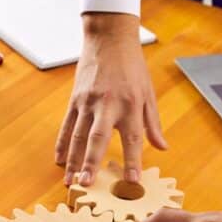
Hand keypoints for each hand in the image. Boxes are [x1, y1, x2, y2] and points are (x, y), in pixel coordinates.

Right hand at [56, 14, 166, 186]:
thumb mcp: (148, 93)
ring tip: (70, 180)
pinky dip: (62, 144)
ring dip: (73, 160)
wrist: (109, 38)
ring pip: (77, 135)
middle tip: (87, 183)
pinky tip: (59, 160)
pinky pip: (66, 125)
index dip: (133, 160)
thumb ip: (153, 123)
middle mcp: (108, 105)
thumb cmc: (132, 66)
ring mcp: (88, 102)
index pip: (133, 138)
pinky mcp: (75, 99)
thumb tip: (162, 147)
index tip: (132, 181)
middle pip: (97, 139)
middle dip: (91, 162)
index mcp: (130, 105)